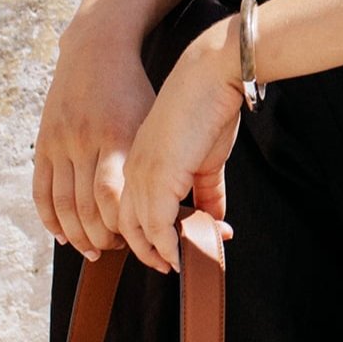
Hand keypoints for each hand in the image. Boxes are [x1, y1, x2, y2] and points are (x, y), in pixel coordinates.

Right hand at [32, 27, 156, 260]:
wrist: (95, 50)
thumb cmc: (133, 91)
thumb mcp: (150, 122)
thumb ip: (152, 163)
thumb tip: (171, 210)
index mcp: (116, 136)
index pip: (112, 198)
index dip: (122, 227)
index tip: (136, 240)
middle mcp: (84, 141)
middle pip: (87, 208)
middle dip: (102, 238)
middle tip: (116, 248)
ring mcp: (60, 142)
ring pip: (63, 205)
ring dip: (77, 236)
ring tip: (93, 249)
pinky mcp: (44, 143)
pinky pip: (41, 191)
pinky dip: (50, 219)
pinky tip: (63, 236)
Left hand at [118, 17, 242, 272]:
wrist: (211, 76)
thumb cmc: (209, 108)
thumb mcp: (206, 158)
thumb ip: (206, 191)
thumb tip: (216, 220)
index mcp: (136, 162)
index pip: (130, 209)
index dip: (146, 233)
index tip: (168, 248)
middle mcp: (132, 171)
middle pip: (127, 226)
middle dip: (146, 251)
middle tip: (169, 265)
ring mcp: (141, 176)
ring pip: (140, 232)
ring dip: (159, 254)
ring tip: (178, 265)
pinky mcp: (157, 180)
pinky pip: (157, 228)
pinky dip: (169, 248)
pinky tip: (181, 258)